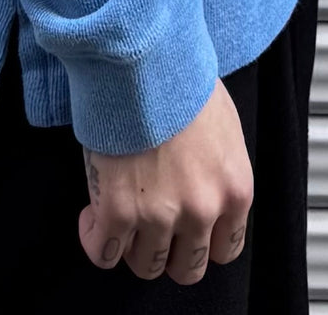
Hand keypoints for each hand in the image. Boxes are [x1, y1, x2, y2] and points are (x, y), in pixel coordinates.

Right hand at [77, 79, 253, 283]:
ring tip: (120, 216)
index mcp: (234, 189)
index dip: (200, 242)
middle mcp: (202, 210)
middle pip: (186, 268)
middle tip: (150, 226)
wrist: (144, 59)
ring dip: (130, 245)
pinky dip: (95, 240)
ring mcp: (159, 216)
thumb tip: (203, 179)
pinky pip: (103, 252)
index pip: (224, 250)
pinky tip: (93, 218)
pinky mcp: (117, 211)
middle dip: (167, 251)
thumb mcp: (222, 125)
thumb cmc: (180, 77)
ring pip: (145, 266)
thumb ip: (218, 168)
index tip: (185, 231)